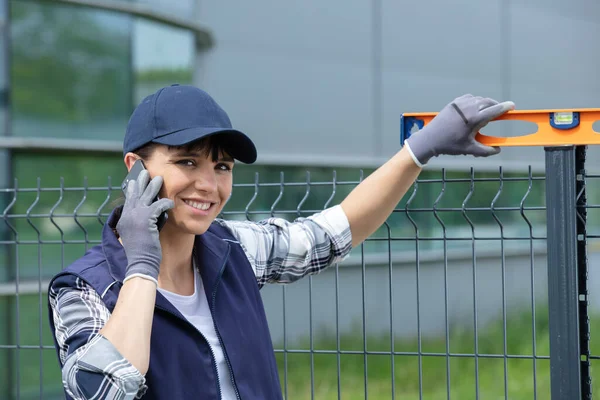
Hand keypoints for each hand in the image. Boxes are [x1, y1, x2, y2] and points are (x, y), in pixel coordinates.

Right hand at [116, 169, 173, 284]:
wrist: (140, 263)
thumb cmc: (141, 252)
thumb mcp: (135, 234)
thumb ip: (138, 222)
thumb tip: (149, 213)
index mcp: (123, 220)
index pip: (128, 200)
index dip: (133, 190)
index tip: (135, 181)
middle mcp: (127, 216)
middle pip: (135, 194)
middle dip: (141, 182)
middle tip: (145, 172)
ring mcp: (135, 217)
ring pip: (146, 196)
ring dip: (153, 186)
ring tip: (159, 178)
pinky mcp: (146, 219)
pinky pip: (158, 206)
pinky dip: (165, 203)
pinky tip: (171, 203)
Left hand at [404, 94, 514, 165]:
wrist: (430, 138)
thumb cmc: (449, 145)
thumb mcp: (469, 149)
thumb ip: (486, 151)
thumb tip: (498, 150)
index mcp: (474, 119)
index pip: (494, 110)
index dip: (505, 107)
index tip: (512, 106)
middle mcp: (469, 108)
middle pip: (489, 103)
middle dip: (496, 106)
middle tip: (501, 112)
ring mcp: (461, 103)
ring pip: (480, 99)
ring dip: (486, 104)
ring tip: (488, 113)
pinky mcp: (455, 102)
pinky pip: (470, 98)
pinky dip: (476, 102)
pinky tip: (475, 109)